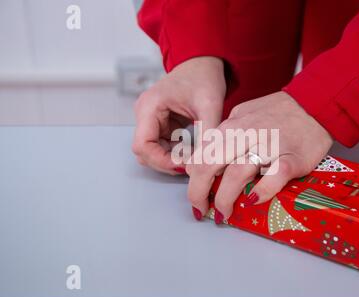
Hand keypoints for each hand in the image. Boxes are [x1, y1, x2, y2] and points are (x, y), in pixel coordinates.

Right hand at [132, 56, 225, 174]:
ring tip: (193, 159)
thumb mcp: (210, 105)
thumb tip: (206, 161)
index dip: (161, 161)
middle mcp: (145, 114)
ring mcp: (151, 120)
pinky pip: (163, 147)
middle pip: (145, 153)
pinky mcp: (161, 125)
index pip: (142, 146)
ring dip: (172, 160)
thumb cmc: (203, 77)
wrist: (204, 63)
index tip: (184, 165)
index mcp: (149, 106)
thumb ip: (208, 134)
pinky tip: (192, 152)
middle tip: (191, 165)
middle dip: (167, 163)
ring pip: (153, 152)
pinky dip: (176, 153)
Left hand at [186, 91, 332, 221]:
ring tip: (223, 213)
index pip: (202, 153)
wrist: (315, 104)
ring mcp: (270, 146)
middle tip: (200, 209)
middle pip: (210, 164)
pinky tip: (252, 201)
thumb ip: (226, 134)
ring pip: (237, 173)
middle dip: (198, 191)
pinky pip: (273, 177)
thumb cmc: (279, 112)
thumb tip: (206, 159)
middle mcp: (246, 134)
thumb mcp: (244, 114)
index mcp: (233, 125)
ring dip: (225, 197)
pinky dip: (261, 191)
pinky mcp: (292, 159)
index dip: (193, 177)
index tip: (196, 192)